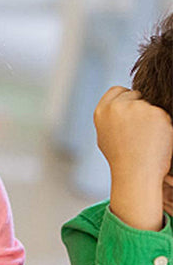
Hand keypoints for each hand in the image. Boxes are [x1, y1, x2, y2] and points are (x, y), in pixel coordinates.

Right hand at [94, 87, 172, 229]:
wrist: (135, 174)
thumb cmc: (121, 159)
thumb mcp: (105, 135)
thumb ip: (110, 117)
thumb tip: (119, 104)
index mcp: (101, 111)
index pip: (117, 90)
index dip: (125, 100)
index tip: (128, 115)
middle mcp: (116, 106)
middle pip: (135, 95)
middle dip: (139, 107)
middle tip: (139, 130)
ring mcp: (137, 108)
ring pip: (150, 104)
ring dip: (151, 117)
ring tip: (145, 138)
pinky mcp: (156, 113)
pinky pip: (163, 113)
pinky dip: (163, 124)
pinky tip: (155, 139)